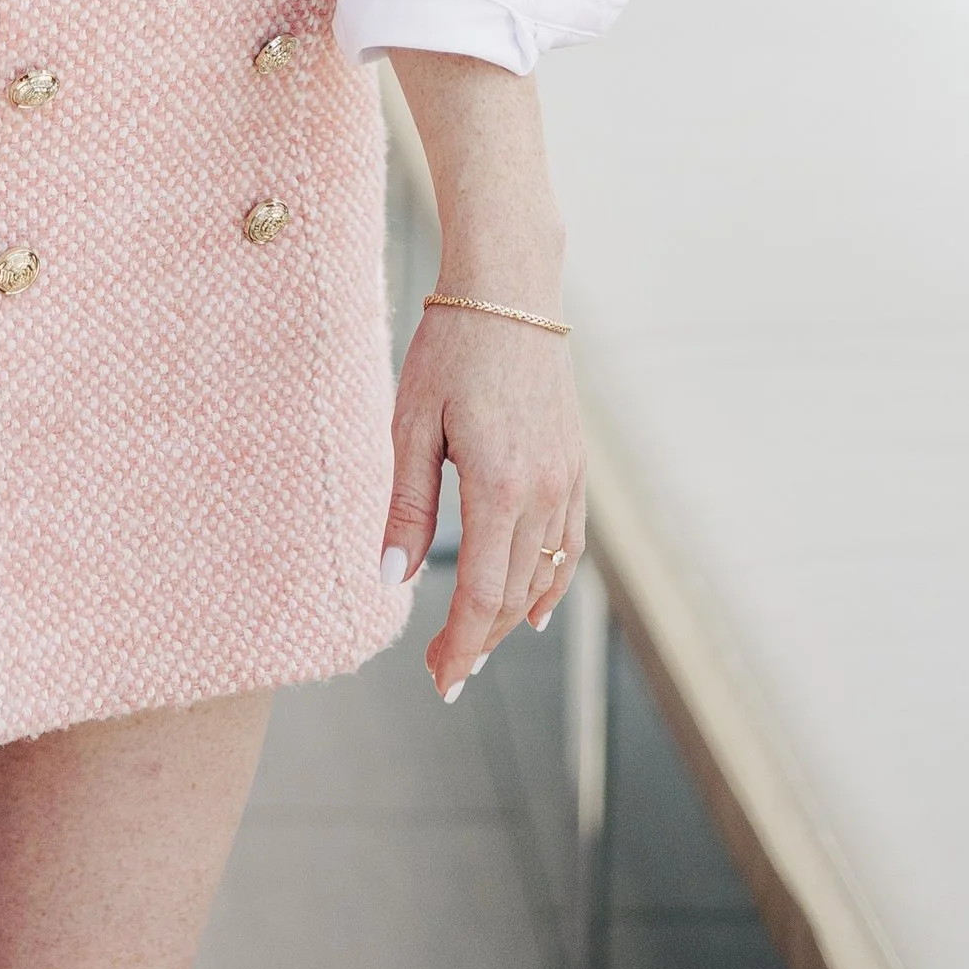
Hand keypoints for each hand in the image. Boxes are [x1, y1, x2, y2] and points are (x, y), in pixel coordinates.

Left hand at [382, 302, 585, 697]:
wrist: (509, 290)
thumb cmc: (451, 348)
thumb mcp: (412, 421)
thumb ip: (407, 504)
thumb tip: (393, 580)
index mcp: (498, 484)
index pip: (482, 591)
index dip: (462, 642)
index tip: (440, 678)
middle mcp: (543, 490)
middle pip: (515, 593)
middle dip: (481, 639)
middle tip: (446, 674)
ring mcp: (567, 478)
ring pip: (546, 573)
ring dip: (512, 616)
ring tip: (478, 647)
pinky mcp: (575, 464)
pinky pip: (569, 540)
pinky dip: (552, 580)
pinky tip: (533, 607)